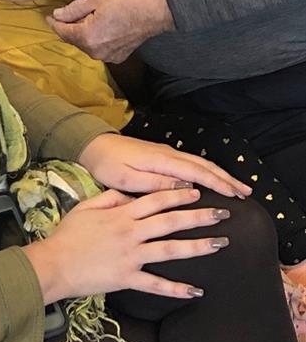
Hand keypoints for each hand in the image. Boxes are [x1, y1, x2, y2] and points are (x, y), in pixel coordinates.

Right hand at [23, 188, 229, 302]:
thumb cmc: (68, 234)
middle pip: (170, 222)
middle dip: (198, 216)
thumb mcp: (87, 207)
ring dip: (196, 247)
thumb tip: (130, 195)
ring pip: (169, 250)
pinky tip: (195, 290)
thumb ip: (110, 198)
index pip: (155, 200)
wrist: (55, 264)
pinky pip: (155, 285)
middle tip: (221, 213)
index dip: (177, 194)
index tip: (196, 191)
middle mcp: (131, 233)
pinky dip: (176, 288)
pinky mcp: (128, 278)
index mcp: (121, 214)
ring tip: (218, 243)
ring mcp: (131, 256)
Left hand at [48, 0, 173, 62]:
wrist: (156, 9)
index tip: (48, 16)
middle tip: (65, 14)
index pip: (63, 31)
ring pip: (86, 45)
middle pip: (74, 40)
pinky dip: (95, 39)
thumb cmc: (128, 0)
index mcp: (88, 37)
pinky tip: (99, 27)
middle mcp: (96, 51)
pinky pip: (99, 48)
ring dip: (82, 33)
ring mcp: (108, 56)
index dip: (54, 23)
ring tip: (84, 18)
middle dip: (68, 27)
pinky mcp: (119, 56)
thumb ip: (73, 9)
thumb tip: (58, 15)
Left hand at [78, 133, 251, 198]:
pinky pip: (191, 163)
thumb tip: (183, 188)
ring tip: (236, 188)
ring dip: (219, 174)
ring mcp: (166, 153)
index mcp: (160, 160)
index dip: (218, 184)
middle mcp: (167, 154)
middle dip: (226, 178)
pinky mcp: (162, 156)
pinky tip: (211, 181)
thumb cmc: (106, 163)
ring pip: (199, 162)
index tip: (236, 196)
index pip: (196, 172)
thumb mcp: (125, 178)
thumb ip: (153, 183)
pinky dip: (206, 172)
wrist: (94, 145)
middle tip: (246, 193)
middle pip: (203, 165)